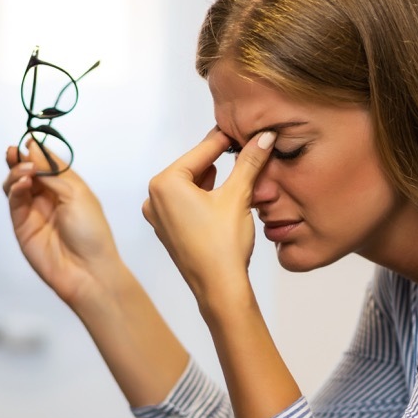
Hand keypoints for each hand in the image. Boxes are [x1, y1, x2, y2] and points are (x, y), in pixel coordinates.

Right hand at [1, 142, 120, 307]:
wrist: (87, 270)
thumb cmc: (91, 232)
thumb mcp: (77, 194)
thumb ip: (52, 171)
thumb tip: (32, 148)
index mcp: (68, 187)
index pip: (47, 163)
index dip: (37, 152)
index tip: (28, 141)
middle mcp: (49, 197)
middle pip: (27, 171)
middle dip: (19, 159)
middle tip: (15, 151)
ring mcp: (34, 211)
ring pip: (16, 184)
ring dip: (15, 172)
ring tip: (24, 171)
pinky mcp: (22, 225)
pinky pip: (14, 201)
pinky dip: (15, 188)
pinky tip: (22, 183)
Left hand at [142, 127, 275, 300]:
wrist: (219, 288)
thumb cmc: (222, 246)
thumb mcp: (239, 196)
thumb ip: (249, 162)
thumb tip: (263, 138)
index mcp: (164, 183)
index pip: (202, 151)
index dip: (226, 140)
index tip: (242, 129)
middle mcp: (153, 198)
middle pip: (194, 167)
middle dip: (220, 161)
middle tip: (243, 150)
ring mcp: (158, 216)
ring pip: (191, 186)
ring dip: (214, 179)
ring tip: (239, 173)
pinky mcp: (168, 230)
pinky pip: (187, 204)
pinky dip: (205, 197)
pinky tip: (224, 196)